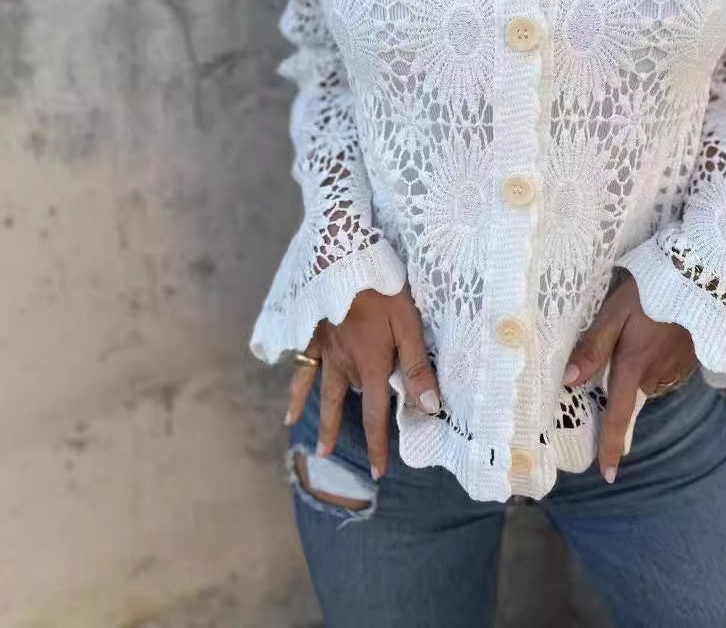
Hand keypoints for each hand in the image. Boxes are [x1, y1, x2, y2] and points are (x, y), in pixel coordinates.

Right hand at [286, 286, 439, 480]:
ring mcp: (325, 351)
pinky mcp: (311, 335)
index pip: (375, 414)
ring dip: (320, 418)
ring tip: (315, 446)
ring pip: (323, 391)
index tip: (377, 472)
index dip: (376, 445)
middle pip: (346, 405)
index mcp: (370, 365)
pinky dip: (295, 389)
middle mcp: (344, 365)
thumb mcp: (408, 325)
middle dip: (345, 434)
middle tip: (334, 460)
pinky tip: (289, 407)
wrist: (343, 259)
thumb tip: (429, 408)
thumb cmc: (382, 289)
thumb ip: (417, 366)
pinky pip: (301, 369)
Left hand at [563, 271, 696, 483]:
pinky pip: (664, 369)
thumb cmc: (652, 292)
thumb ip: (593, 347)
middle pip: (630, 396)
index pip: (618, 417)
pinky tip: (654, 333)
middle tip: (614, 372)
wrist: (704, 276)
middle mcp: (657, 375)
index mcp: (634, 368)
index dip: (610, 446)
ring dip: (638, 370)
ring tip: (636, 336)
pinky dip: (654, 360)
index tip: (607, 475)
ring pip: (648, 381)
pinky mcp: (691, 358)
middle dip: (620, 393)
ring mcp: (677, 368)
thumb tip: (569, 381)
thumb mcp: (615, 313)